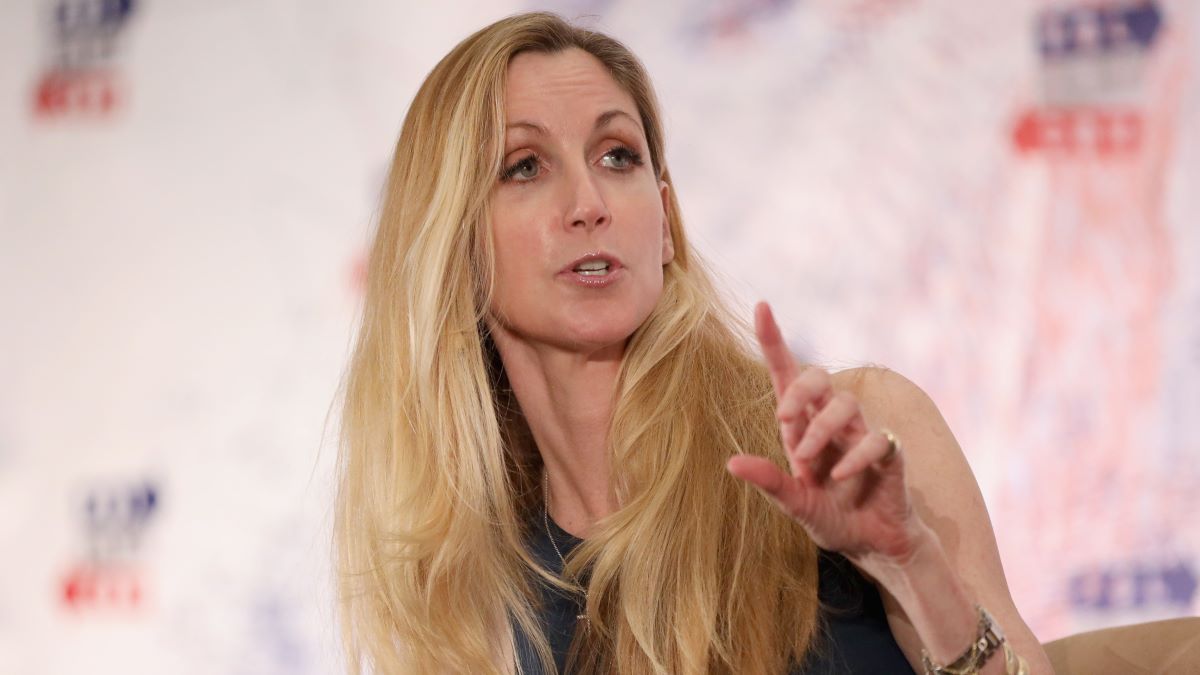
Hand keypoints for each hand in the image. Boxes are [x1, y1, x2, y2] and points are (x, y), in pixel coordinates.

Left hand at [726, 302, 924, 567]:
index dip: (774, 340)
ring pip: (846, 404)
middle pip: (819, 377)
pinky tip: (841, 475)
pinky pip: (876, 439)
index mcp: (802, 428)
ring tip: (805, 460)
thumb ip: (768, 482)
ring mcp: (861, 434)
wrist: (871, 545)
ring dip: (822, 429)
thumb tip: (731, 464)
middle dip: (800, 389)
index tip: (762, 306)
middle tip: (783, 419)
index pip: (787, 374)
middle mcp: (831, 424)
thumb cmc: (831, 515)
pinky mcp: (889, 453)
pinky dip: (856, 455)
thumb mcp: (793, 502)